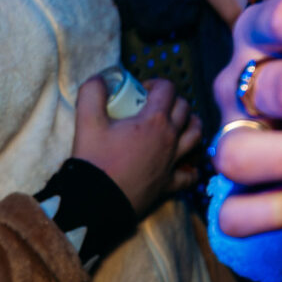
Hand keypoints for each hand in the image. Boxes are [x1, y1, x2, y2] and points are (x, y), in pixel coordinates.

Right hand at [72, 75, 202, 214]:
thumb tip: (101, 79)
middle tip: (155, 105)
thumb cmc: (93, 161)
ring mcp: (172, 162)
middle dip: (172, 100)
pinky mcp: (169, 183)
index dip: (156, 83)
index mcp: (154, 120)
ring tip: (177, 124)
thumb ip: (92, 93)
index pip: (168, 89)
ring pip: (195, 135)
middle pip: (185, 108)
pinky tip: (184, 162)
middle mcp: (170, 138)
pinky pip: (190, 174)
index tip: (141, 90)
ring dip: (190, 124)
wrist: (94, 202)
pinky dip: (191, 166)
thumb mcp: (86, 121)